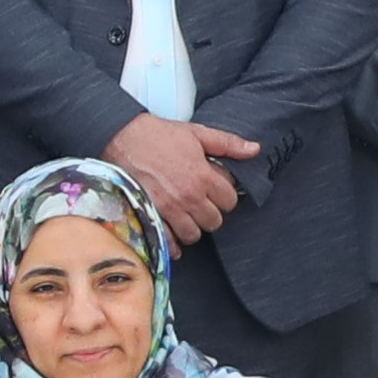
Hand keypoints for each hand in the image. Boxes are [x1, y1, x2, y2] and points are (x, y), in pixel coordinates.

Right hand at [99, 116, 258, 244]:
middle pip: (214, 222)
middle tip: (202, 204)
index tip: (216, 191)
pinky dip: (173, 243)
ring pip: (194, 235)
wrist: (123, 137)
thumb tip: (254, 149)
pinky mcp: (151, 215)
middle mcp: (189, 196)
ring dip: (193, 228)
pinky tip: (174, 235)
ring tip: (187, 217)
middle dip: (211, 213)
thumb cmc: (159, 134)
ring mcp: (169, 209)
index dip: (225, 196)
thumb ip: (228, 143)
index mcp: (203, 176)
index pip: (230, 201)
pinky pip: (168, 242)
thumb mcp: (197, 133)